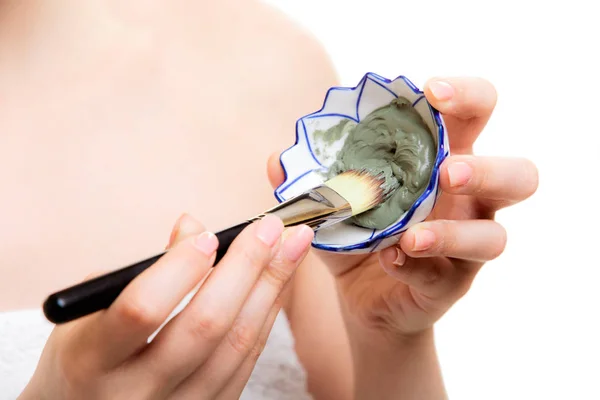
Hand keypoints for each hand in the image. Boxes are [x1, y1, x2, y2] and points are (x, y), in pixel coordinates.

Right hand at [20, 214, 312, 399]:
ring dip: (270, 287)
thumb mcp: (91, 312)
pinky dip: (267, 316)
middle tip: (271, 227)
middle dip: (246, 268)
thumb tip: (194, 226)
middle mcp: (136, 393)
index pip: (140, 309)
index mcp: (93, 359)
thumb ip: (142, 270)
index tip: (208, 235)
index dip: (179, 268)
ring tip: (293, 246)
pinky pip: (246, 361)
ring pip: (236, 345)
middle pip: (205, 327)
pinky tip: (278, 283)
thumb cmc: (88, 357)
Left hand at [267, 77, 538, 341]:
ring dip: (456, 230)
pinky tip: (389, 259)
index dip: (467, 95)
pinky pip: (447, 275)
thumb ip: (310, 180)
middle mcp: (469, 201)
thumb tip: (277, 160)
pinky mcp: (452, 282)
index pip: (476, 117)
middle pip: (519, 175)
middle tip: (449, 169)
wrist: (362, 295)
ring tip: (413, 234)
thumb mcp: (332, 202)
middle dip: (489, 167)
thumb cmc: (357, 235)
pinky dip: (416, 265)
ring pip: (495, 235)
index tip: (431, 90)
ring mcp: (466, 245)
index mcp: (444, 162)